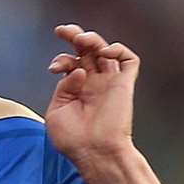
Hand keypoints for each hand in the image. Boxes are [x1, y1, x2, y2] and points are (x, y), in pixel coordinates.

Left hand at [45, 23, 138, 163]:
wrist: (95, 153)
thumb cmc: (73, 139)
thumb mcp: (57, 112)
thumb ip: (63, 89)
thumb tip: (78, 71)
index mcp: (76, 89)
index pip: (70, 63)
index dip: (61, 59)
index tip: (54, 68)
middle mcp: (93, 83)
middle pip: (87, 51)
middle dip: (74, 37)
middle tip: (63, 30)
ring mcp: (109, 83)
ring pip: (105, 51)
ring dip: (92, 40)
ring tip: (80, 39)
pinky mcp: (125, 85)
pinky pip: (129, 60)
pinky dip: (118, 49)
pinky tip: (105, 51)